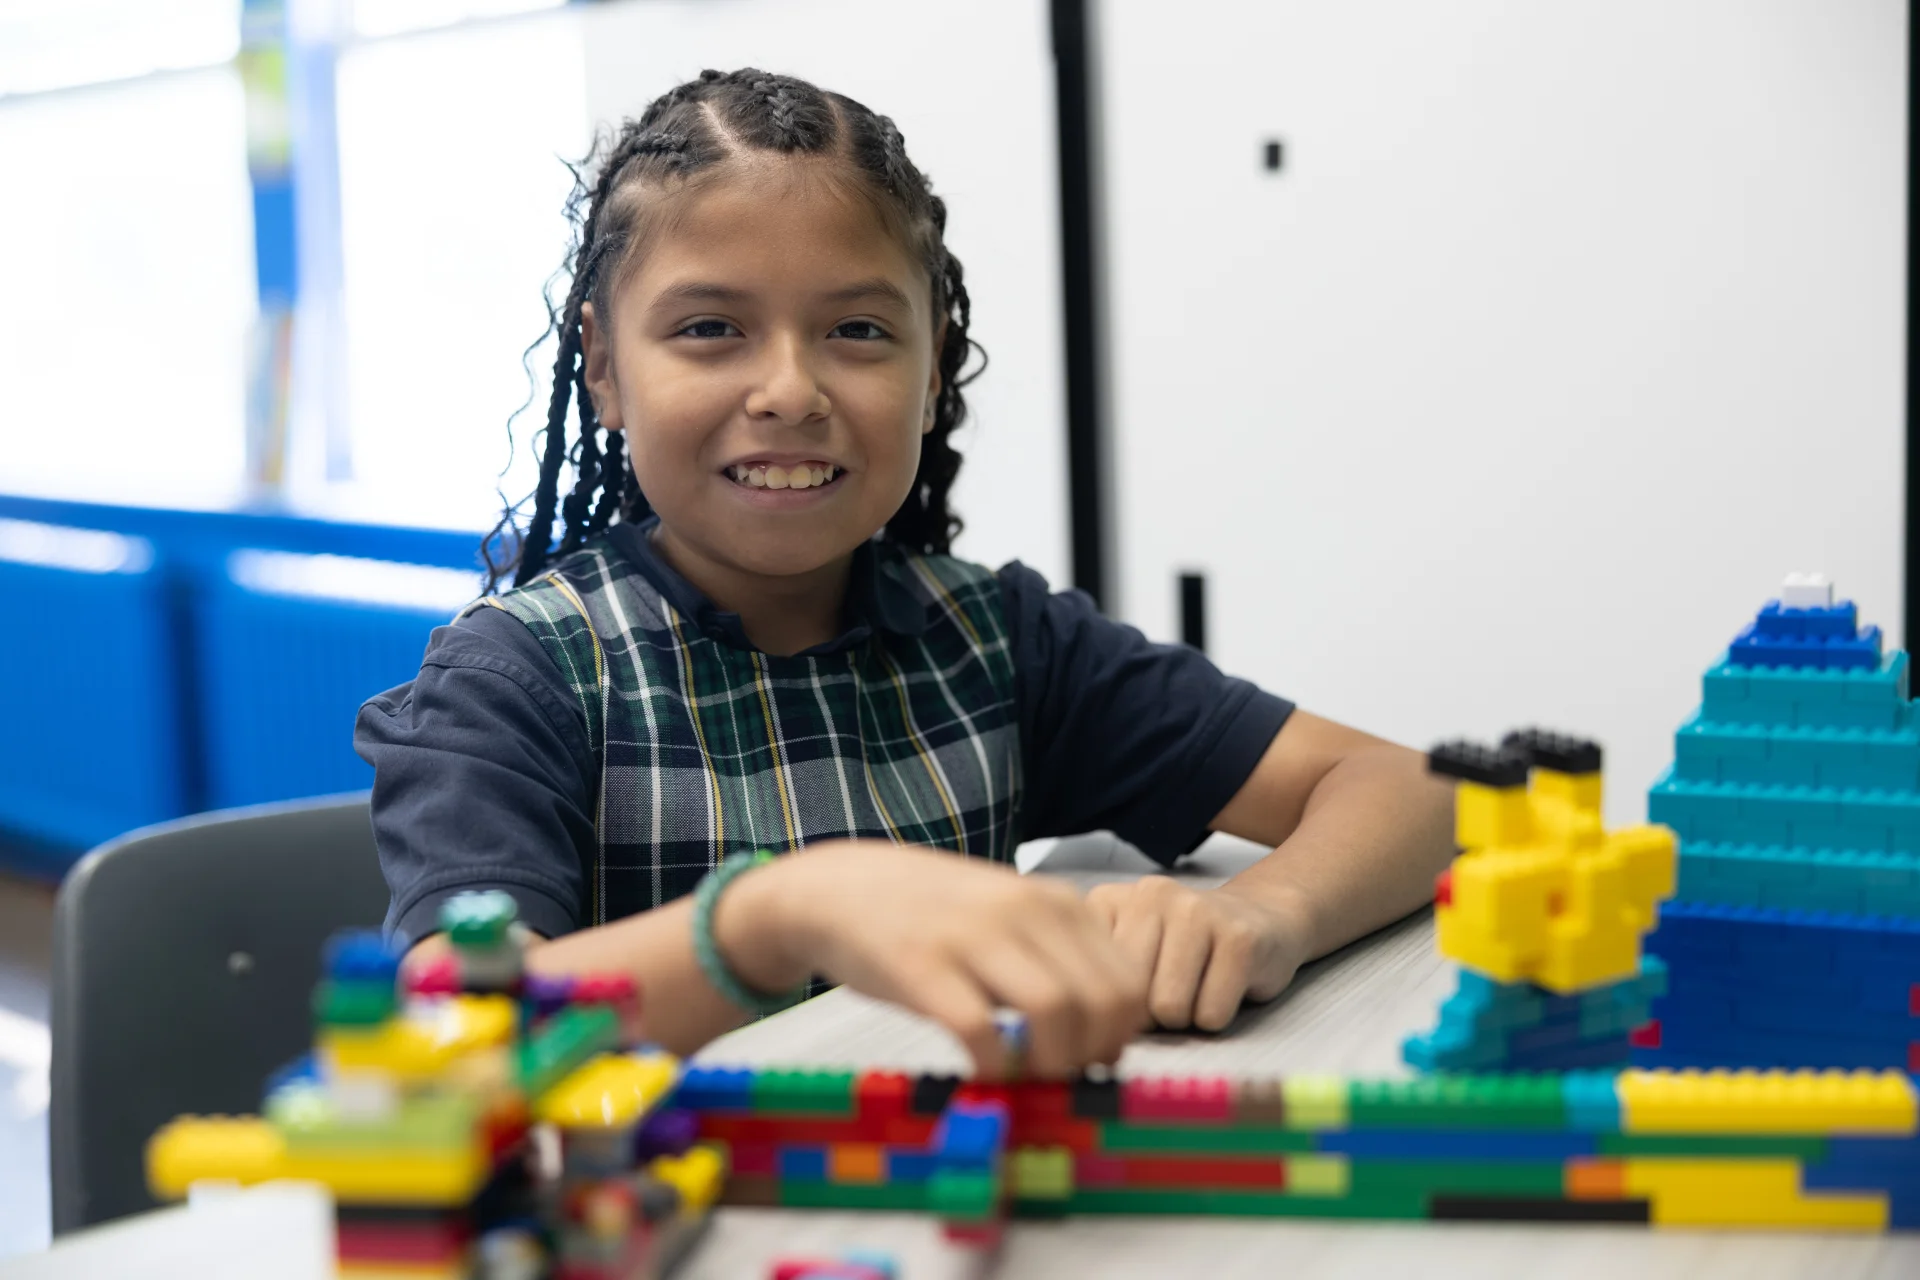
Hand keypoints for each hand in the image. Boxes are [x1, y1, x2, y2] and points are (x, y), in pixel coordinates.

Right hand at [718, 843, 1149, 1078]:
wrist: (838, 890)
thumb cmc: (930, 912)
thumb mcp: (1008, 913)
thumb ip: (1056, 955)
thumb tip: (1106, 1029)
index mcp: (1054, 901)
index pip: (1129, 981)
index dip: (1121, 1034)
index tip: (1093, 1056)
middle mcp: (1023, 911)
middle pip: (1103, 1002)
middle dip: (1093, 1055)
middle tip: (1062, 1075)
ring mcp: (973, 937)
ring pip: (1056, 1012)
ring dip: (1051, 1064)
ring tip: (1026, 1076)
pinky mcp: (923, 968)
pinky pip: (982, 1032)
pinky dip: (995, 1067)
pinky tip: (983, 1071)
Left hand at [1084, 876, 1309, 1031]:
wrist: (1260, 917)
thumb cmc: (1184, 949)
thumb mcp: (1128, 953)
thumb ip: (1097, 979)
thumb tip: (1092, 1027)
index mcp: (1109, 900)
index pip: (1089, 983)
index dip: (1114, 1005)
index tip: (1136, 989)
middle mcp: (1149, 895)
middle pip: (1129, 997)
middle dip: (1150, 1013)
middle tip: (1173, 989)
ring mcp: (1197, 910)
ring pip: (1169, 1008)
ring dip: (1186, 1017)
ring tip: (1198, 987)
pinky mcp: (1239, 937)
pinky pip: (1211, 1014)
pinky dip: (1218, 1017)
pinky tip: (1226, 985)